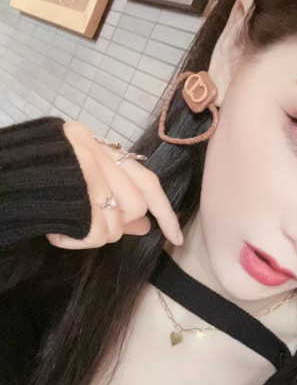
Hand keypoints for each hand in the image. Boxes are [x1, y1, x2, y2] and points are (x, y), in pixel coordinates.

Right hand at [45, 120, 183, 249]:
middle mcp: (91, 151)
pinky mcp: (71, 195)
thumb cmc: (34, 182)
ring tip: (66, 225)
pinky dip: (78, 241)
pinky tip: (57, 232)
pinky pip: (95, 234)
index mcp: (94, 144)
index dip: (165, 212)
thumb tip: (148, 225)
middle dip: (116, 222)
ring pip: (116, 223)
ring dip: (94, 233)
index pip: (147, 180)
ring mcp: (81, 171)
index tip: (175, 238)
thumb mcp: (77, 183)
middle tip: (85, 220)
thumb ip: (113, 198)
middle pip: (134, 206)